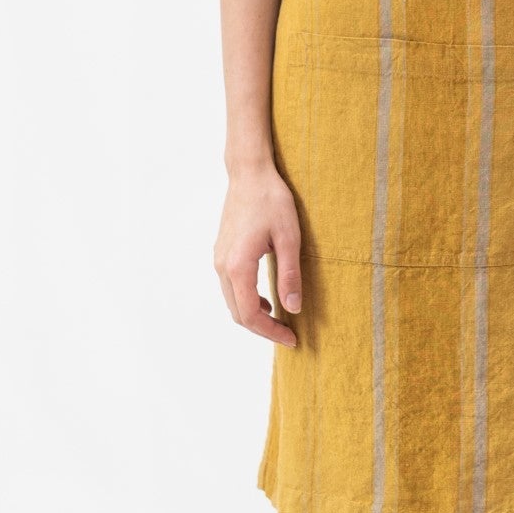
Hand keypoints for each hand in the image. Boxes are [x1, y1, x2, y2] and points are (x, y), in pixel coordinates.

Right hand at [213, 159, 301, 347]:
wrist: (249, 174)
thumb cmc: (272, 201)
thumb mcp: (289, 238)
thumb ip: (290, 275)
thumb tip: (294, 308)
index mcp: (238, 266)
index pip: (251, 314)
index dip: (271, 332)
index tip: (292, 338)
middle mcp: (223, 266)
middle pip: (238, 313)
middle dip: (263, 329)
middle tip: (289, 335)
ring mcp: (219, 259)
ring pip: (232, 302)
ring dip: (254, 316)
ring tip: (280, 321)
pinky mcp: (222, 253)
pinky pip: (231, 288)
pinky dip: (247, 301)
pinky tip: (268, 300)